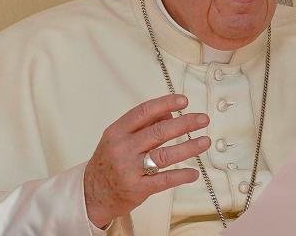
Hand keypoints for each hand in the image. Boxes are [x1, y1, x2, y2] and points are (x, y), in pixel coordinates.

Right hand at [83, 94, 210, 227]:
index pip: (144, 112)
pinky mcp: (137, 188)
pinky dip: (181, 176)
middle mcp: (123, 148)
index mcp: (118, 131)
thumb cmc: (109, 162)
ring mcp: (129, 169)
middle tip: (203, 119)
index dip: (165, 104)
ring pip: (164, 155)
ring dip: (188, 147)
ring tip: (204, 142)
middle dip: (184, 124)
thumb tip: (171, 113)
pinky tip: (194, 173)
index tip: (184, 101)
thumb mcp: (119, 138)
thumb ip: (144, 125)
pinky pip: (163, 180)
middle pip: (158, 132)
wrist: (91, 194)